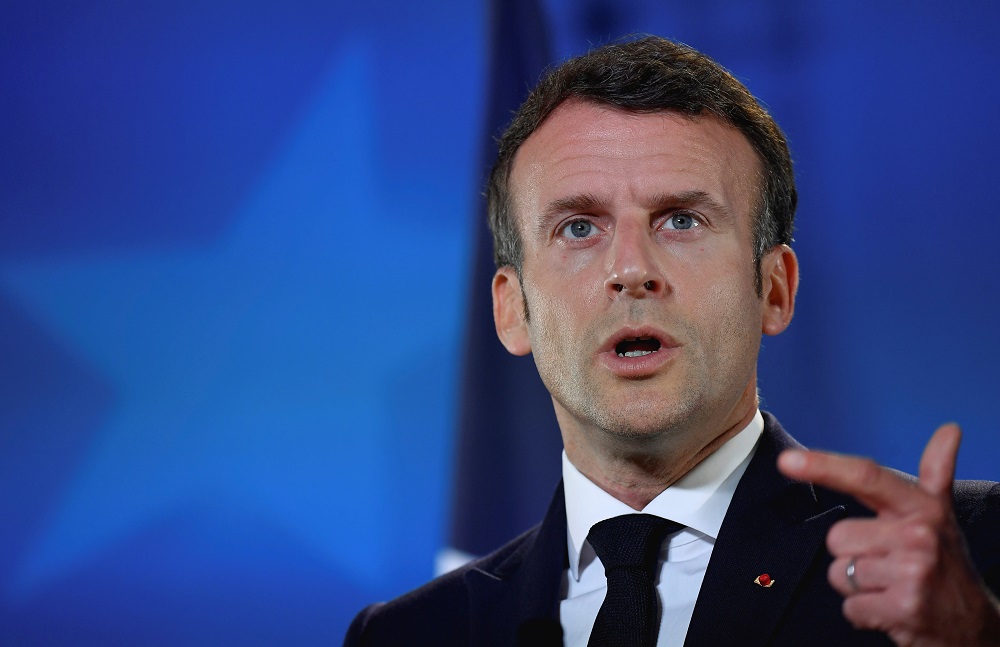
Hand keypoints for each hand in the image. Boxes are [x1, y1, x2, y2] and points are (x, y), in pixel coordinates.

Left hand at [777, 424, 999, 645]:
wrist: (974, 625)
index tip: (787, 460)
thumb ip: (937, 471)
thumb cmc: (945, 563)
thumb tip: (949, 429)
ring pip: (839, 572)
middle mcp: (919, 535)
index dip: (824, 466)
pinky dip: (863, 613)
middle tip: (887, 564)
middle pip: (837, 537)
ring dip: (857, 586)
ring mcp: (913, 572)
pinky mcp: (904, 608)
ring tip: (891, 586)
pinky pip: (849, 606)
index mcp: (922, 507)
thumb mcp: (940, 515)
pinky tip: (891, 609)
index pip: (866, 477)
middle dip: (852, 555)